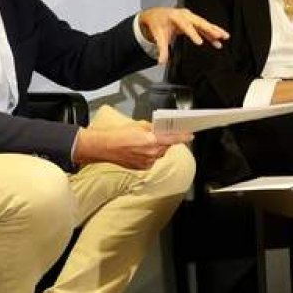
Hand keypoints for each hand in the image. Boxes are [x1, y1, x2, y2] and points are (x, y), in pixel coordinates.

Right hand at [73, 121, 191, 168]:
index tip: (190, 135)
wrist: (103, 147)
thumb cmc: (117, 134)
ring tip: (145, 142)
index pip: (174, 139)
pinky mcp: (142, 168)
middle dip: (165, 141)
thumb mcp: (138, 124)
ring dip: (157, 148)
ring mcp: (147, 162)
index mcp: (152, 141)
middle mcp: (152, 154)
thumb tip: (160, 128)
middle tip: (157, 135)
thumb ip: (152, 127)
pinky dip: (150, 155)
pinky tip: (140, 150)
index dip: (183, 137)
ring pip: (159, 154)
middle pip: (167, 147)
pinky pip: (151, 160)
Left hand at [137, 7, 228, 64]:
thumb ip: (161, 49)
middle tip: (219, 36)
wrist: (156, 15)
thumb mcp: (157, 36)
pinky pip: (204, 27)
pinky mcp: (193, 21)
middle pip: (199, 22)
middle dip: (210, 29)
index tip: (200, 42)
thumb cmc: (157, 23)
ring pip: (204, 24)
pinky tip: (218, 40)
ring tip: (225, 37)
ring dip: (215, 30)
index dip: (193, 34)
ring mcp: (190, 17)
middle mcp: (184, 15)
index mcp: (175, 16)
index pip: (185, 25)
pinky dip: (211, 33)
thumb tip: (161, 62)